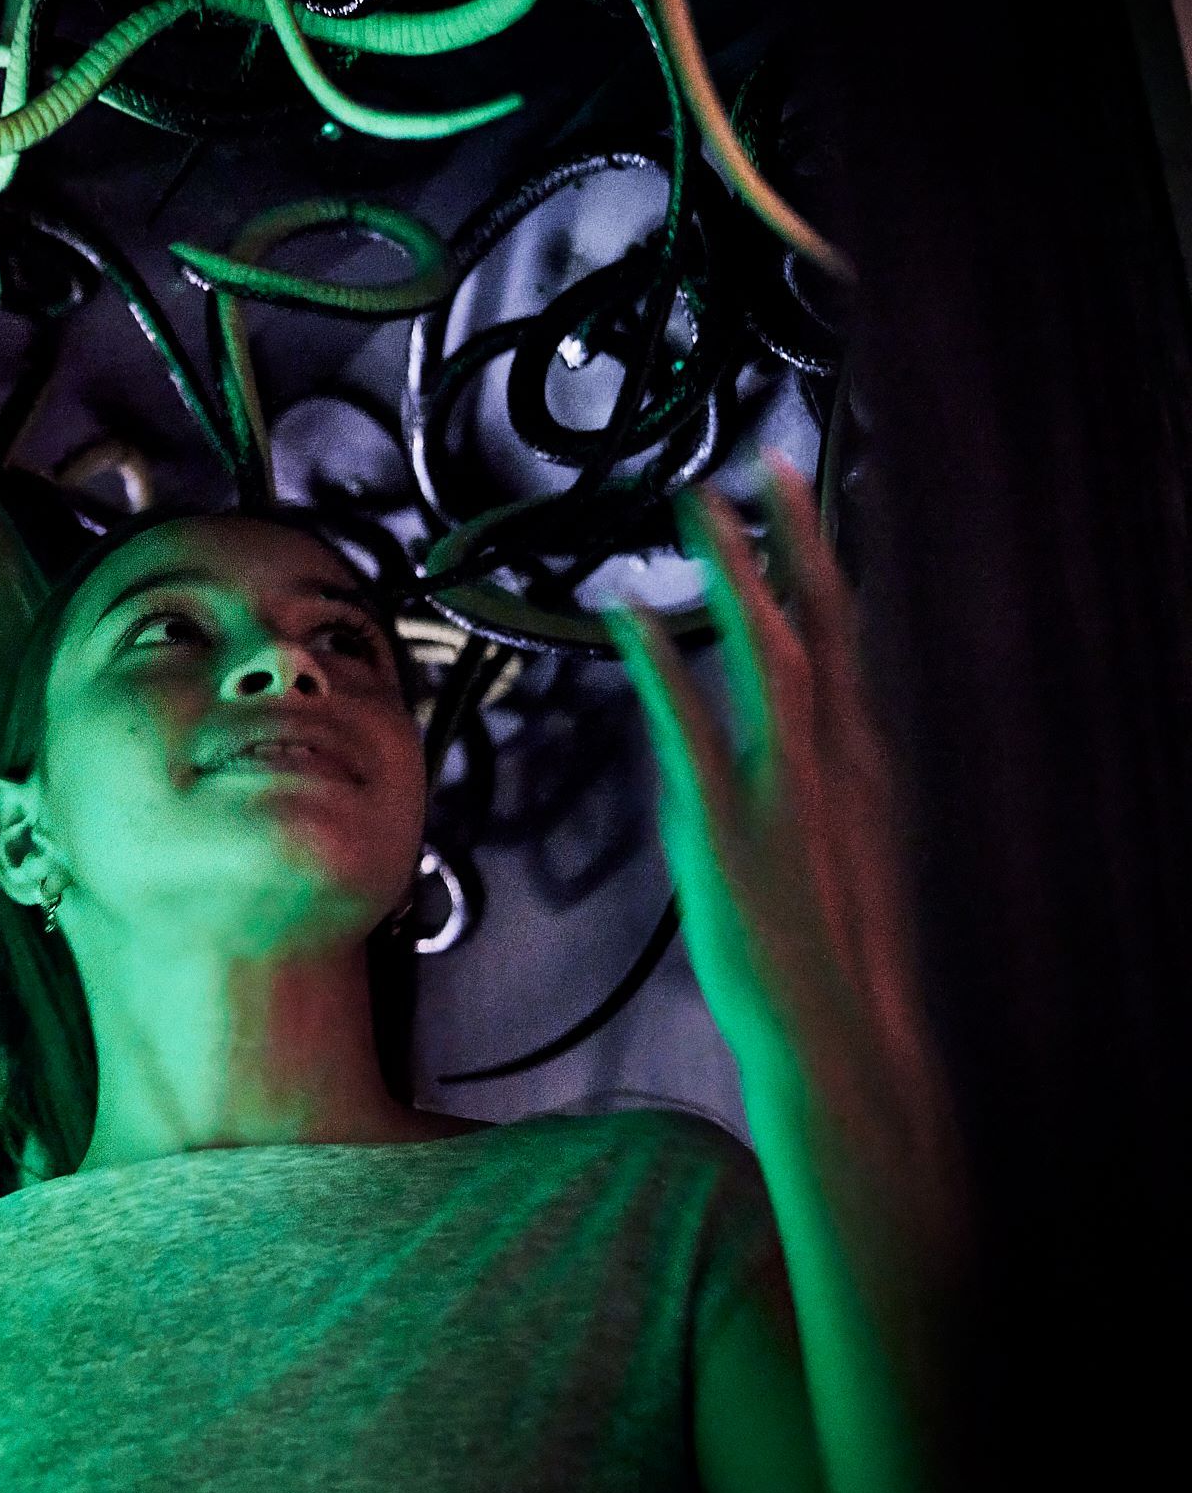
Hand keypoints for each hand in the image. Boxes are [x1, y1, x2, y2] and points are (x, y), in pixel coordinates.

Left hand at [607, 465, 949, 1162]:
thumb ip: (815, 777)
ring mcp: (782, 788)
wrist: (837, 1029)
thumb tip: (780, 729)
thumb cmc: (834, 944)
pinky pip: (689, 726)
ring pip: (768, 654)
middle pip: (819, 622)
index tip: (804, 493)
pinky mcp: (724, 825)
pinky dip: (662, 663)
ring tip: (699, 506)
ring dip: (734, 574)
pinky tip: (630, 615)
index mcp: (862, 760)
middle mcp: (835, 759)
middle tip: (765, 463)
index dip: (824, 561)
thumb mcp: (841, 843)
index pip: (847, 637)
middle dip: (795, 538)